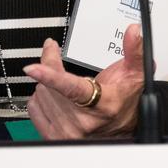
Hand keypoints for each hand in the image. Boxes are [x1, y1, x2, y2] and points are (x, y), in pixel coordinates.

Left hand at [22, 24, 145, 138]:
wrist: (120, 131)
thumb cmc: (124, 103)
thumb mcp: (135, 76)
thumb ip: (133, 51)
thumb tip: (133, 31)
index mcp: (102, 104)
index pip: (72, 88)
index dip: (50, 76)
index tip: (33, 68)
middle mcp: (82, 122)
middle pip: (51, 84)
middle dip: (53, 69)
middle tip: (62, 64)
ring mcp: (66, 131)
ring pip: (41, 93)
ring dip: (49, 84)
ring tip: (65, 85)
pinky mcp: (53, 136)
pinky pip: (33, 106)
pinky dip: (41, 97)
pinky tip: (56, 98)